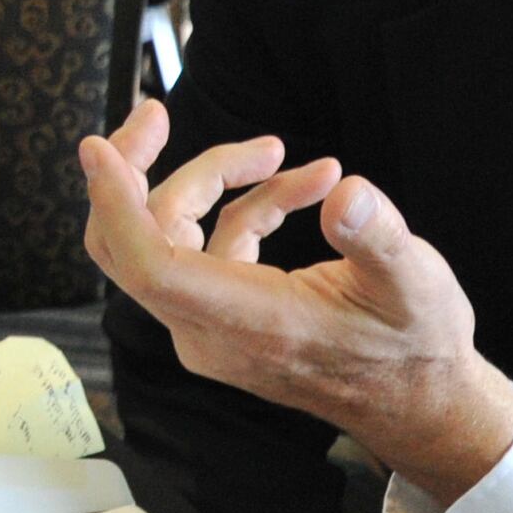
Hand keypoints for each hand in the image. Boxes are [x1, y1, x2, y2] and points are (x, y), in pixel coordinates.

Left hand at [77, 103, 512, 501]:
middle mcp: (212, 330)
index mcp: (247, 322)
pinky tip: (305, 184)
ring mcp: (212, 326)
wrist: (415, 399)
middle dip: (136, 172)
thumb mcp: (415, 284)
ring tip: (279, 151)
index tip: (98, 148)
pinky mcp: (225, 315)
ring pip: (172, 238)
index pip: (152, 264)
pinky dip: (249, 206)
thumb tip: (347, 195)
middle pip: (134, 244)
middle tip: (154, 112)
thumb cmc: (413, 347)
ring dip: (215, 180)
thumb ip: (378, 238)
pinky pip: (211, 247)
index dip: (117, 204)